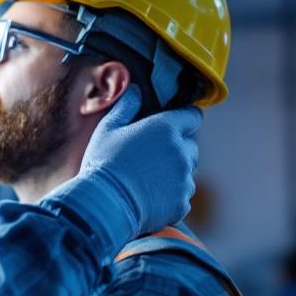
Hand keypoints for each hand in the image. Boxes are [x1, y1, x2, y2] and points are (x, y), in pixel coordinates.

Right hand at [78, 86, 201, 235]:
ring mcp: (184, 179)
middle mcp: (181, 152)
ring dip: (174, 174)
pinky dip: (170, 197)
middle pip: (191, 146)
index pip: (192, 116)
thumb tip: (135, 90)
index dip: (184, 119)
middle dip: (177, 149)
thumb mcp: (107, 129)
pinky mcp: (182, 203)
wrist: (104, 205)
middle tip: (152, 157)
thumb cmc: (103, 164)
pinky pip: (181, 196)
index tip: (174, 125)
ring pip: (186, 173)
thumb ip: (125, 106)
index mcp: (165, 128)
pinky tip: (148, 198)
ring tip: (146, 181)